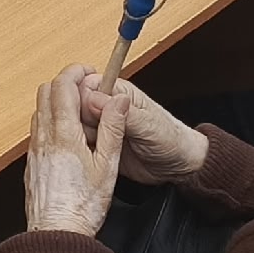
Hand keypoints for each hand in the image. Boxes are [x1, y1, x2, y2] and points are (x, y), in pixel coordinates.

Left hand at [25, 64, 126, 237]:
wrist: (56, 235)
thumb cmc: (83, 206)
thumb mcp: (107, 166)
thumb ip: (113, 129)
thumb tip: (119, 100)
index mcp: (64, 134)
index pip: (62, 85)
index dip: (75, 72)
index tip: (89, 72)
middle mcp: (43, 137)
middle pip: (45, 92)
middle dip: (64, 83)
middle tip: (86, 89)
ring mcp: (34, 150)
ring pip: (39, 111)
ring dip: (56, 102)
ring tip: (80, 114)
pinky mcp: (31, 163)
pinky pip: (36, 131)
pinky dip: (50, 122)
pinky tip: (67, 139)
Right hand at [74, 69, 207, 183]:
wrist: (178, 166)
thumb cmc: (170, 140)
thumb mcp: (149, 126)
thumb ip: (123, 113)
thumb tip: (95, 99)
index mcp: (117, 92)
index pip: (85, 87)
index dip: (82, 103)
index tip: (92, 119)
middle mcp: (106, 106)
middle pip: (75, 107)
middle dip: (81, 123)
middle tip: (98, 137)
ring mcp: (102, 126)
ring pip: (75, 127)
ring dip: (82, 139)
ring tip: (99, 149)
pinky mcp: (100, 144)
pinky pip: (82, 145)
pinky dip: (84, 152)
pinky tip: (95, 158)